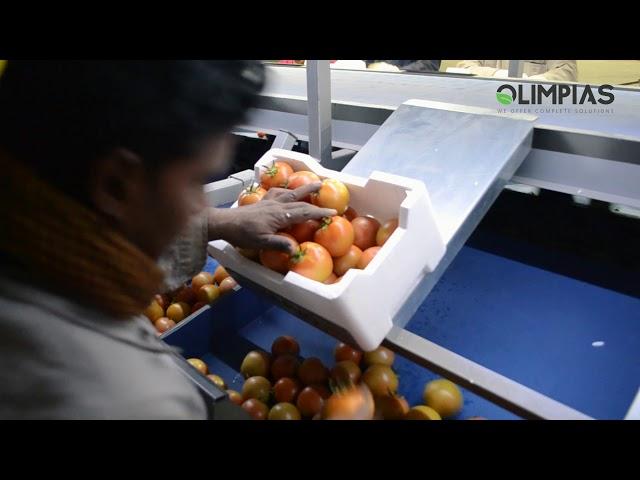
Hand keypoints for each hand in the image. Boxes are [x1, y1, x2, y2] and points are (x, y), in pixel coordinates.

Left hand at [208, 183, 335, 253]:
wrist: (225, 223)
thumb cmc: (243, 234)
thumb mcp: (262, 243)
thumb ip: (279, 244)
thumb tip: (296, 249)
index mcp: (279, 215)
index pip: (303, 212)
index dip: (319, 212)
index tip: (332, 212)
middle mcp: (276, 205)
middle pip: (299, 198)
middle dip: (314, 194)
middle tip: (326, 189)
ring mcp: (269, 202)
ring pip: (290, 192)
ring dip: (302, 188)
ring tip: (313, 184)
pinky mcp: (262, 202)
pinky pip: (278, 192)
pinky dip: (286, 189)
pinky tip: (287, 190)